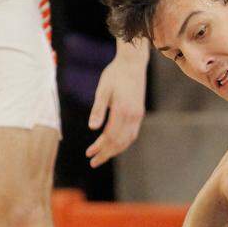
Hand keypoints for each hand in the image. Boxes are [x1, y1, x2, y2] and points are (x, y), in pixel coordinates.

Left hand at [85, 44, 147, 167]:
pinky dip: (123, 143)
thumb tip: (92, 128)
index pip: (110, 136)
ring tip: (103, 156)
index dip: (99, 147)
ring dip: (115, 150)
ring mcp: (138, 116)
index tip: (88, 154)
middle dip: (106, 154)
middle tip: (93, 162)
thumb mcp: (103, 90)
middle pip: (119, 142)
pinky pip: (132, 134)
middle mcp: (133, 116)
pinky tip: (114, 144)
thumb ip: (98, 110)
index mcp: (122, 111)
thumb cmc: (115, 74)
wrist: (133, 64)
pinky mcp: (139, 113)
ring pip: (127, 140)